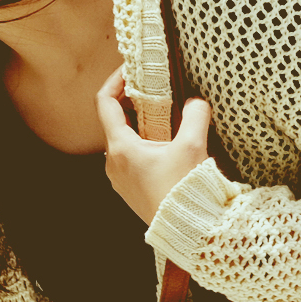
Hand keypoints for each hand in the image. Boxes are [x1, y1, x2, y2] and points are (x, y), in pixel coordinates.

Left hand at [96, 64, 211, 225]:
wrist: (187, 231)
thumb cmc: (184, 190)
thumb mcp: (192, 145)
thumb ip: (194, 115)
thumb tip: (196, 102)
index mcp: (120, 147)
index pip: (104, 103)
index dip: (115, 81)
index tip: (131, 70)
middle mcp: (113, 162)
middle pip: (114, 121)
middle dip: (132, 102)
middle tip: (153, 90)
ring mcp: (120, 178)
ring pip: (123, 140)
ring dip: (139, 124)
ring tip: (164, 116)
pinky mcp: (130, 190)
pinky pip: (130, 158)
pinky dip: (143, 143)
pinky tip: (166, 144)